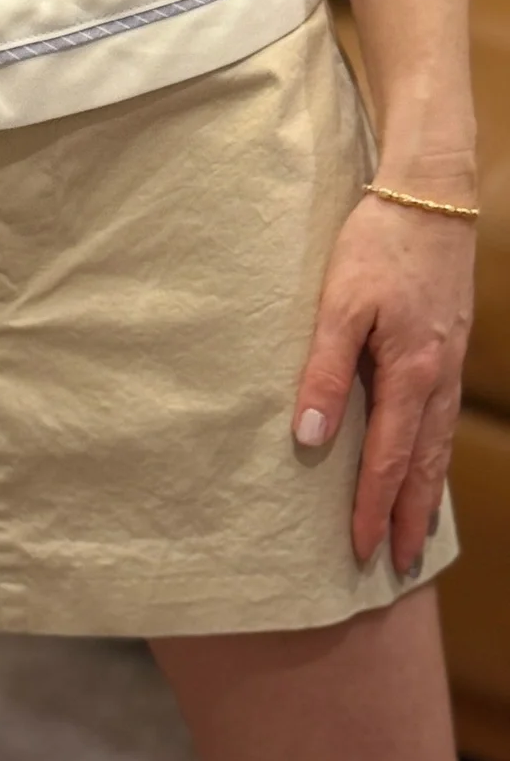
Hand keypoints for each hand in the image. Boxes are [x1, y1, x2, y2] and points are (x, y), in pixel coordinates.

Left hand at [293, 191, 474, 577]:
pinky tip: (427, 459)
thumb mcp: (340, 306)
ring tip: (416, 529)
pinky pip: (444, 418)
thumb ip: (325, 371)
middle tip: (399, 563)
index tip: (357, 549)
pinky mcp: (447, 348)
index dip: (371, 506)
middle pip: (425, 465)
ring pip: (440, 445)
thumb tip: (311, 436)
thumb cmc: (377, 247)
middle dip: (409, 517)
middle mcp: (439, 379)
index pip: (389, 460)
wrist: (429, 196)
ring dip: (426, 491)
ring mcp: (449, 365)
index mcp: (412, 375)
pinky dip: (436, 453)